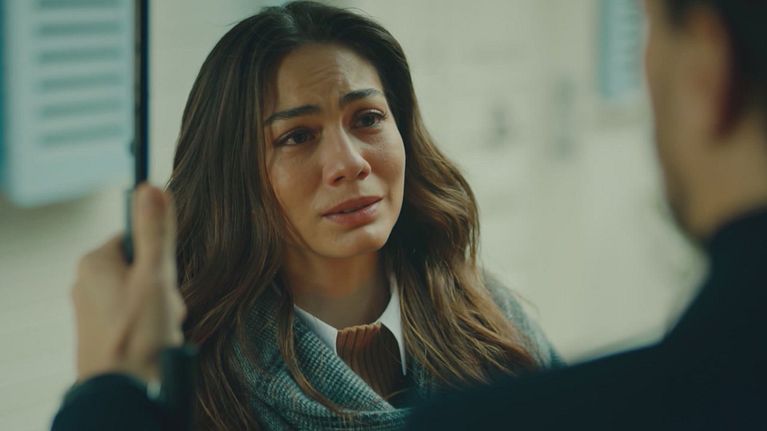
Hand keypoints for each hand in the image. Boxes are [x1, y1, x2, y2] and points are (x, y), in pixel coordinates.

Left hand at [72, 184, 185, 383]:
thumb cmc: (138, 335)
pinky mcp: (100, 334)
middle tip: (166, 309)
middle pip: (142, 268)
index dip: (160, 258)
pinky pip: (135, 318)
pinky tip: (155, 342)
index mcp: (94, 262)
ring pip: (142, 295)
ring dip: (161, 311)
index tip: (164, 278)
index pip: (138, 238)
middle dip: (163, 289)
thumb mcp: (155, 275)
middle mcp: (86, 282)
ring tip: (162, 330)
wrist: (125, 392)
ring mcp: (92, 311)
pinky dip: (151, 328)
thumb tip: (151, 186)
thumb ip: (155, 231)